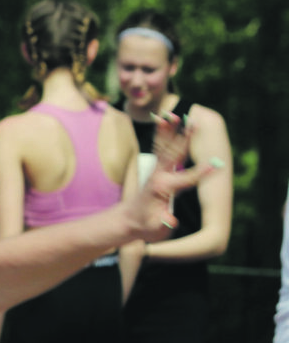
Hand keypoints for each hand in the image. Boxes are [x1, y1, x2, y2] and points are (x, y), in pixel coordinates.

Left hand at [133, 113, 218, 242]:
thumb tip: (171, 220)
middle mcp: (158, 176)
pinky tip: (164, 117)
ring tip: (173, 113)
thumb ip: (163, 224)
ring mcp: (156, 170)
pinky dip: (162, 132)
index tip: (216, 165)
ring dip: (169, 130)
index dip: (200, 174)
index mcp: (163, 190)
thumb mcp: (154, 230)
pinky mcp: (155, 168)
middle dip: (184, 140)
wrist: (126, 221)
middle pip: (173, 155)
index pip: (185, 180)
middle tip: (194, 123)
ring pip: (164, 146)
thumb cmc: (144, 227)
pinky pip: (159, 146)